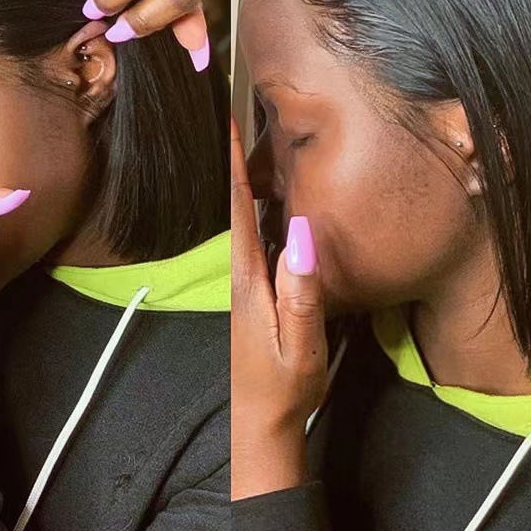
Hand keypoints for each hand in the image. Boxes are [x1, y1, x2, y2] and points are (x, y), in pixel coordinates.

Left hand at [230, 114, 327, 499]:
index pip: (239, 205)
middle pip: (236, 200)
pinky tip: (269, 195)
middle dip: (236, 155)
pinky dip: (256, 203)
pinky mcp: (254, 288)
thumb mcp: (299, 345)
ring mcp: (245, 279)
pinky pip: (254, 232)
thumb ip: (301, 293)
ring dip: (245, 175)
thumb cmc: (284, 385)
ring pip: (244, 214)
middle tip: (238, 108)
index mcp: (248, 276)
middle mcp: (240, 269)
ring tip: (252, 137)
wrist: (262, 422)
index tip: (229, 115)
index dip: (235, 159)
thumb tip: (301, 232)